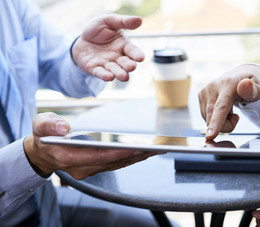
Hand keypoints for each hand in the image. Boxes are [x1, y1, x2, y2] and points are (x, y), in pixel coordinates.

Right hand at [24, 112, 154, 179]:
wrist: (42, 152)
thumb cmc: (43, 137)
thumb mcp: (40, 125)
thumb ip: (49, 125)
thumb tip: (64, 128)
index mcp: (68, 157)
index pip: (98, 157)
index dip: (119, 153)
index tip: (137, 147)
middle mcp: (81, 168)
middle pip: (113, 162)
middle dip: (135, 155)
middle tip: (155, 148)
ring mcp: (89, 169)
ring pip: (117, 164)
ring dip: (136, 158)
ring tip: (155, 149)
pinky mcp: (96, 167)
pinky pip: (116, 164)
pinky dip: (130, 157)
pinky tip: (143, 152)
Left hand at [71, 14, 144, 81]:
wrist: (81, 40)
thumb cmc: (98, 29)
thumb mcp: (108, 21)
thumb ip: (123, 21)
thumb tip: (140, 20)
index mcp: (124, 45)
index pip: (133, 51)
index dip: (137, 54)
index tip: (141, 58)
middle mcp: (118, 57)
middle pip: (126, 63)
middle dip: (129, 66)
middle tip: (131, 67)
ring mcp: (107, 64)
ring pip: (115, 71)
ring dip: (120, 74)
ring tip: (124, 76)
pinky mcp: (95, 69)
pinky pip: (101, 73)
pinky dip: (105, 76)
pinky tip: (109, 77)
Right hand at [198, 64, 259, 139]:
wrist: (240, 75)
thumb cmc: (251, 84)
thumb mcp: (258, 88)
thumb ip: (253, 90)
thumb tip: (246, 85)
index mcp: (228, 84)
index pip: (220, 107)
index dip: (216, 123)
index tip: (210, 135)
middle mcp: (213, 86)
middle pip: (213, 117)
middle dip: (225, 126)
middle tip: (236, 119)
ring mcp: (205, 91)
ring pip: (208, 119)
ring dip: (220, 122)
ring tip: (230, 111)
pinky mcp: (200, 95)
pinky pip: (205, 116)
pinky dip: (215, 118)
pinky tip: (222, 109)